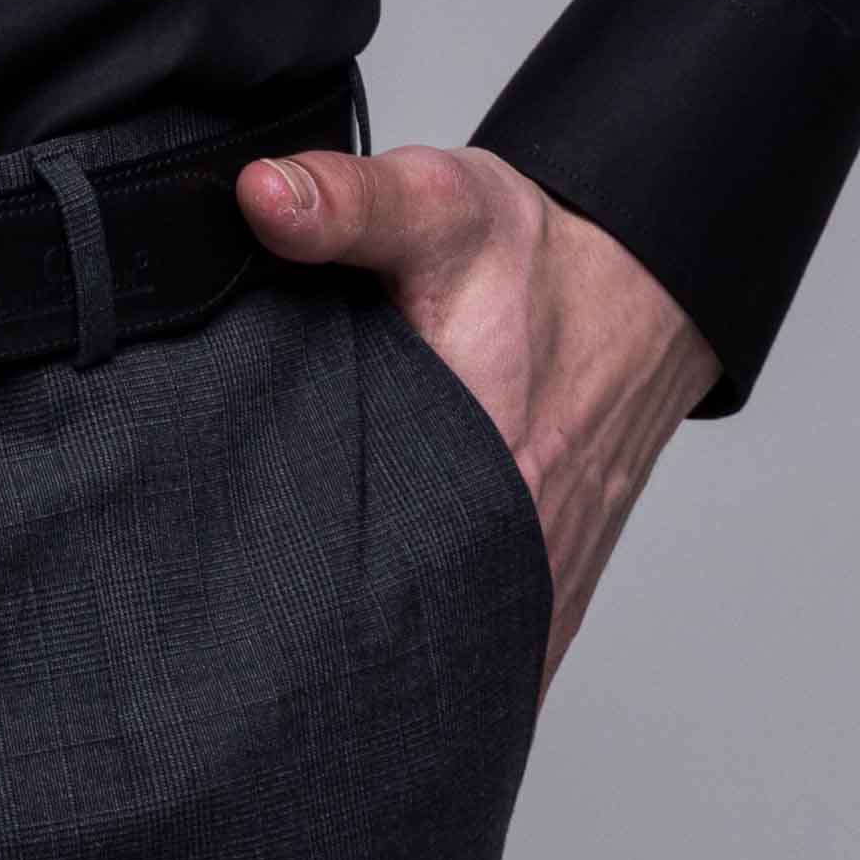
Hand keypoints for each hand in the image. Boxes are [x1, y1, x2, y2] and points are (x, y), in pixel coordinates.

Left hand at [234, 141, 717, 692]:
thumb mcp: (437, 205)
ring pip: (437, 663)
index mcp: (482, 471)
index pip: (356, 573)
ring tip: (294, 644)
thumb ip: (346, 202)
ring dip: (372, 657)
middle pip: (385, 635)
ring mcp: (535, 593)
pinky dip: (426, 658)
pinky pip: (477, 663)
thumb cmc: (535, 257)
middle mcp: (516, 553)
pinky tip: (368, 648)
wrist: (635, 292)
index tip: (224, 575)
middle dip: (314, 637)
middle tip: (239, 618)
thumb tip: (259, 196)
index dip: (280, 585)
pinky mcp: (544, 604)